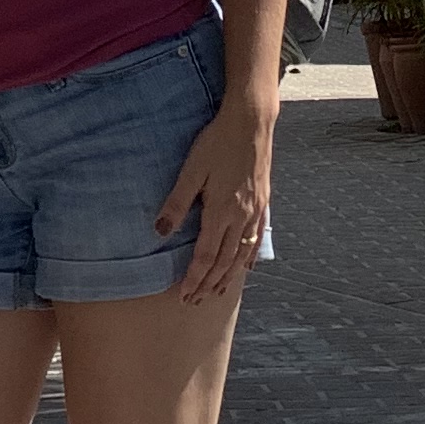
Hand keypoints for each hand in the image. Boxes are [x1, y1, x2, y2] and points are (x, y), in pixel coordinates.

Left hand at [159, 101, 273, 304]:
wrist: (252, 122)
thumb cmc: (218, 142)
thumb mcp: (192, 169)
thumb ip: (177, 202)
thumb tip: (160, 231)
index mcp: (221, 211)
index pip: (205, 256)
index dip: (194, 278)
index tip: (184, 295)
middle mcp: (241, 217)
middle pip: (224, 262)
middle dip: (209, 284)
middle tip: (196, 301)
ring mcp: (255, 211)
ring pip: (242, 254)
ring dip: (228, 276)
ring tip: (217, 292)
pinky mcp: (264, 202)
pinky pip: (257, 238)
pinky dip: (249, 257)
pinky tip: (247, 266)